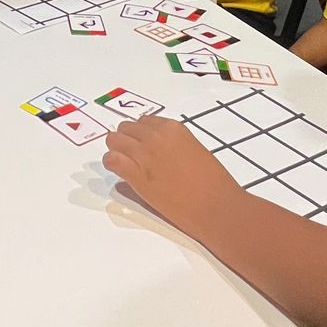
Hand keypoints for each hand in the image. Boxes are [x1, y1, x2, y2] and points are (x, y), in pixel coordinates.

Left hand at [103, 116, 243, 233]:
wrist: (215, 205)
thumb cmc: (212, 183)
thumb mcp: (195, 151)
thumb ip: (174, 146)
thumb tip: (162, 153)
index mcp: (172, 129)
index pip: (144, 121)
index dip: (139, 133)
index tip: (139, 141)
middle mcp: (155, 137)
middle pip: (126, 128)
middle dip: (126, 139)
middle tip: (129, 153)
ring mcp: (144, 155)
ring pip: (114, 140)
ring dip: (115, 149)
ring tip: (121, 161)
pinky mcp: (136, 175)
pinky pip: (112, 160)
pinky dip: (111, 163)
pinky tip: (117, 169)